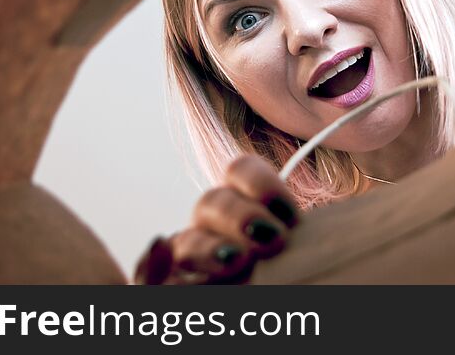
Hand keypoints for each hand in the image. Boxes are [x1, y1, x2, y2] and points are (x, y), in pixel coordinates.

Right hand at [134, 154, 298, 284]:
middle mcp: (215, 221)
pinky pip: (150, 279)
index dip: (260, 183)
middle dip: (240, 218)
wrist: (298, 284)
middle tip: (272, 239)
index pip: (240, 169)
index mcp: (246, 198)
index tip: (291, 215)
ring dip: (209, 249)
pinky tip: (160, 255)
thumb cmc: (296, 263)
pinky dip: (151, 268)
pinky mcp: (175, 286)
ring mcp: (192, 254)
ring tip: (237, 261)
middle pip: (212, 204)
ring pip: (188, 242)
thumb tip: (298, 220)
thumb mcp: (303, 237)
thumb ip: (293, 218)